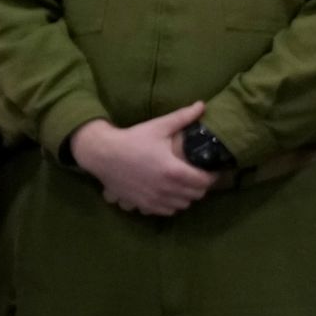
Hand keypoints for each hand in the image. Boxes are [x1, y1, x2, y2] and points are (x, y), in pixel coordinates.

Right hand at [71, 103, 216, 215]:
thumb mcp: (158, 126)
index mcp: (174, 171)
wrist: (102, 154)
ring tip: (185, 183)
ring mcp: (154, 200)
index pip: (205, 182)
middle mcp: (166, 189)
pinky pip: (166, 211)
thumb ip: (183, 117)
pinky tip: (169, 193)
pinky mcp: (142, 205)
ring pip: (182, 205)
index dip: (213, 176)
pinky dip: (172, 204)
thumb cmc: (132, 139)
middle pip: (196, 195)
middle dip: (201, 185)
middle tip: (199, 174)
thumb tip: (202, 104)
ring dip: (187, 196)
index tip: (212, 169)